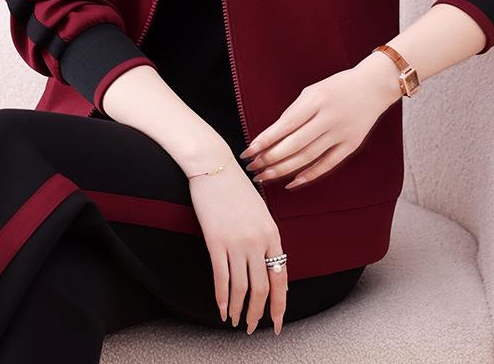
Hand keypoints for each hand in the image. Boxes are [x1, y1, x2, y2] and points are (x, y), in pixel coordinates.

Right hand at [187, 149, 287, 334]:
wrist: (214, 165)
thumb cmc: (234, 185)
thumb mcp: (259, 210)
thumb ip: (264, 236)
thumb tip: (266, 263)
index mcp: (272, 232)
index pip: (280, 277)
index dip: (280, 304)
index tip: (278, 321)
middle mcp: (258, 240)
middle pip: (262, 288)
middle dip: (259, 313)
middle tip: (254, 328)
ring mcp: (236, 241)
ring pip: (242, 288)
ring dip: (240, 310)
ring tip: (236, 322)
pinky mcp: (216, 241)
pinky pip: (221, 277)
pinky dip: (222, 298)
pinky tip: (222, 309)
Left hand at [239, 52, 402, 188]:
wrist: (374, 86)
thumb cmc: (336, 87)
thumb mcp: (312, 91)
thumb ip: (294, 113)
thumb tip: (272, 138)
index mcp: (315, 100)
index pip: (285, 125)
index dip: (264, 140)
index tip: (248, 151)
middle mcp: (328, 117)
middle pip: (294, 145)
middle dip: (270, 159)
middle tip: (252, 168)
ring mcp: (341, 133)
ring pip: (308, 157)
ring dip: (283, 170)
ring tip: (264, 176)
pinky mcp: (352, 145)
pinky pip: (327, 164)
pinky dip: (308, 175)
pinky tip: (290, 182)